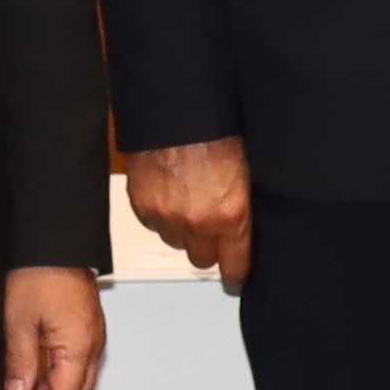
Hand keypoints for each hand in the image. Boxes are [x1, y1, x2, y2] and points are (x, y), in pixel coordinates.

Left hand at [0, 268, 107, 389]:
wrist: (54, 243)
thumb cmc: (40, 273)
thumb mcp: (18, 322)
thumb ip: (20, 363)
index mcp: (79, 345)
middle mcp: (93, 343)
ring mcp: (92, 335)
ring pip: (79, 380)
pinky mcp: (87, 327)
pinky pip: (78, 363)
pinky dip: (57, 376)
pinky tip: (34, 372)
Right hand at [123, 135, 252, 287]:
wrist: (179, 111)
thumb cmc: (218, 131)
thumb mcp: (248, 173)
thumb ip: (244, 206)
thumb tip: (247, 227)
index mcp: (230, 215)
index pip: (235, 266)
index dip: (237, 274)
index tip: (238, 279)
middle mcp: (196, 222)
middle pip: (202, 260)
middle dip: (210, 247)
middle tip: (214, 227)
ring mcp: (165, 216)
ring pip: (177, 243)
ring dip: (184, 230)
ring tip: (192, 202)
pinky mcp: (142, 206)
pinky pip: (154, 226)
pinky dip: (163, 216)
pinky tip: (172, 194)